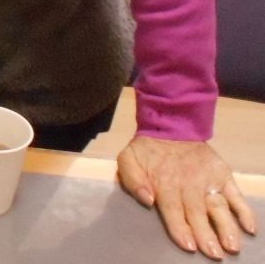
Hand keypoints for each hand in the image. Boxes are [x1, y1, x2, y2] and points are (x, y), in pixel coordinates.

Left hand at [117, 136, 257, 258]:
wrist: (170, 126)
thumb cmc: (147, 150)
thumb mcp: (128, 159)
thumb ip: (132, 180)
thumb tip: (147, 200)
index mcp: (164, 181)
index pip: (173, 209)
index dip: (181, 228)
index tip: (190, 246)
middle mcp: (189, 182)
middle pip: (198, 212)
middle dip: (206, 235)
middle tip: (214, 254)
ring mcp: (209, 178)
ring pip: (218, 206)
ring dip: (226, 227)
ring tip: (232, 246)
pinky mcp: (223, 173)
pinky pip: (236, 194)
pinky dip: (244, 211)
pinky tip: (250, 227)